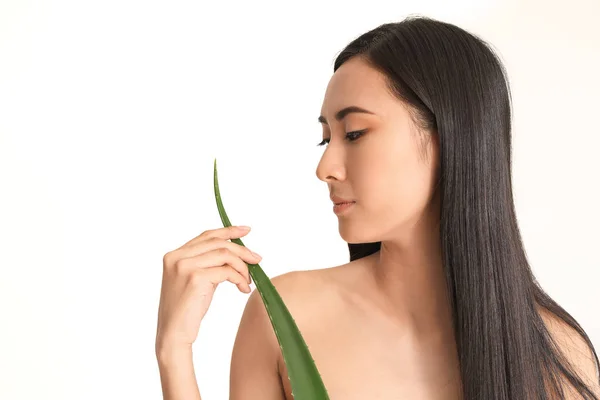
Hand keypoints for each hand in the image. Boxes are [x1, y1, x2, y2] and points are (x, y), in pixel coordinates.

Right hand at [155, 225, 261, 356]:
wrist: (173, 335)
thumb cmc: (186, 311)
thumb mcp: (194, 281)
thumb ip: (206, 263)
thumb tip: (235, 253)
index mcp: (174, 255)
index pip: (206, 236)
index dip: (228, 231)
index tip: (246, 230)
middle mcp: (177, 257)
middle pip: (218, 243)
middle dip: (242, 250)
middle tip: (257, 259)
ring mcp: (185, 266)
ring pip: (225, 255)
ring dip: (242, 267)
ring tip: (248, 280)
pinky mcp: (195, 278)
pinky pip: (227, 271)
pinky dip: (240, 278)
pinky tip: (243, 289)